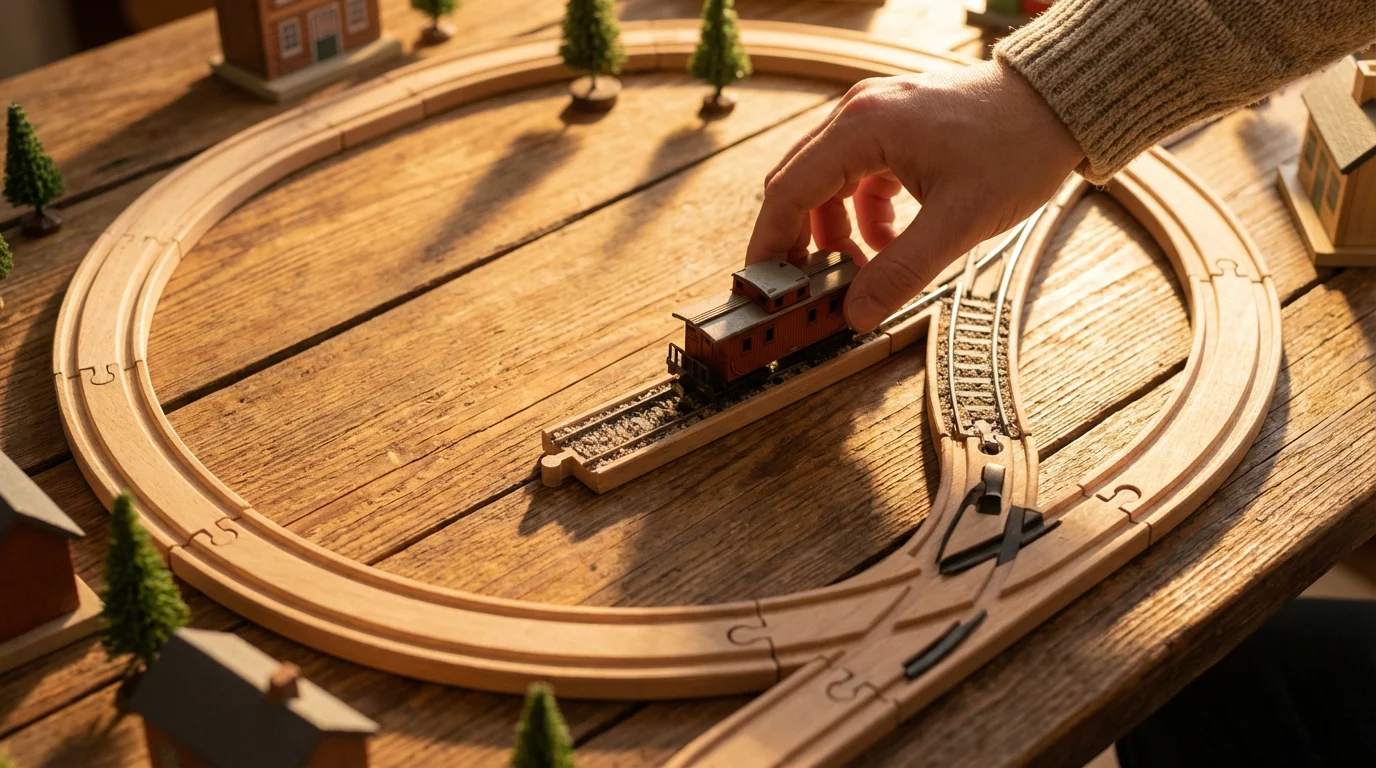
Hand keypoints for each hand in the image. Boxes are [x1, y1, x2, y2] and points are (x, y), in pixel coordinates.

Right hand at [745, 60, 1082, 331]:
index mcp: (863, 127)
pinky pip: (858, 174)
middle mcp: (860, 113)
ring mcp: (876, 114)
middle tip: (807, 287)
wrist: (1061, 103)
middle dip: (799, 240)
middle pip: (799, 184)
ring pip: (828, 182)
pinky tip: (893, 240)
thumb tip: (857, 313)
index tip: (765, 285)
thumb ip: (901, 271)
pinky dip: (864, 213)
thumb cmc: (1018, 145)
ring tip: (864, 268)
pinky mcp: (895, 125)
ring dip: (837, 230)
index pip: (788, 191)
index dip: (770, 243)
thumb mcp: (959, 222)